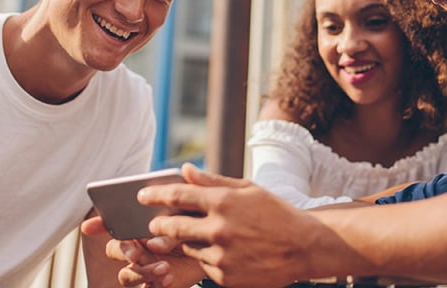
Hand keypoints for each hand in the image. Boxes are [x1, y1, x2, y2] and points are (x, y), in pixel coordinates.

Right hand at [80, 216, 203, 287]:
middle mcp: (137, 246)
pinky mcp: (155, 283)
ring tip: (164, 267)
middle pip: (115, 250)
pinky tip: (168, 276)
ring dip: (140, 271)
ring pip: (126, 274)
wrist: (218, 246)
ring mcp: (144, 266)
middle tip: (137, 252)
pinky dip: (152, 283)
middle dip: (124, 250)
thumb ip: (175, 215)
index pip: (112, 222)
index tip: (88, 227)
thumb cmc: (200, 222)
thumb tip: (155, 234)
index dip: (98, 224)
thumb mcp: (190, 213)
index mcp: (138, 224)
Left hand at [137, 163, 332, 287]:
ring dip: (187, 242)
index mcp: (224, 202)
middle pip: (171, 227)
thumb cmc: (277, 213)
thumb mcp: (248, 189)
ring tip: (202, 237)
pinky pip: (204, 266)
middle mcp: (219, 229)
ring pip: (188, 248)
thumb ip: (213, 181)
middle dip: (158, 225)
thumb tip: (184, 170)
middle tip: (155, 224)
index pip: (177, 196)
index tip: (141, 195)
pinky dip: (207, 258)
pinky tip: (225, 251)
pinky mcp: (225, 277)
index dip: (154, 194)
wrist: (304, 247)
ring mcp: (221, 256)